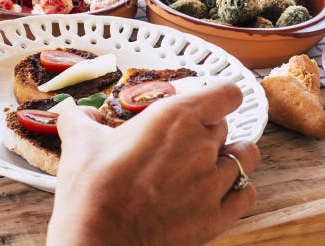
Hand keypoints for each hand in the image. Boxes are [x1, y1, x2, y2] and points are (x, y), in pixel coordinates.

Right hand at [47, 81, 259, 245]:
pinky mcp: (217, 216)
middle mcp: (202, 145)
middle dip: (209, 130)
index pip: (226, 93)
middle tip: (184, 142)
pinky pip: (246, 194)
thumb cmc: (92, 189)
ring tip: (209, 164)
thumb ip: (80, 118)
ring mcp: (213, 182)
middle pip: (226, 125)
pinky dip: (237, 191)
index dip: (218, 96)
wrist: (98, 240)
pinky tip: (218, 192)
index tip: (207, 102)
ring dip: (230, 156)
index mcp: (176, 117)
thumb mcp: (79, 141)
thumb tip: (79, 113)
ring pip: (245, 157)